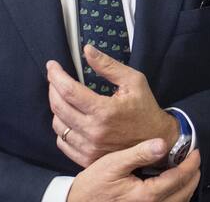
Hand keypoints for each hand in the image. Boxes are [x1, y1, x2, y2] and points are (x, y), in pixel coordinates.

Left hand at [48, 45, 178, 166]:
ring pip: (58, 125)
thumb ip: (108, 66)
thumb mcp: (133, 81)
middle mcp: (94, 132)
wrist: (157, 140)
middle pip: (58, 107)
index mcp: (104, 111)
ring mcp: (90, 148)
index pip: (69, 91)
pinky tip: (69, 118)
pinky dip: (61, 128)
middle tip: (55, 78)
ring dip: (57, 108)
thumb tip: (87, 50)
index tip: (52, 66)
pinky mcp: (88, 159)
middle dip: (52, 88)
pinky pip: (63, 142)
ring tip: (64, 97)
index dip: (56, 76)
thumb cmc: (145, 109)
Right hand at [68, 139, 199, 201]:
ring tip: (188, 172)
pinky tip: (173, 188)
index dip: (190, 164)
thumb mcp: (113, 164)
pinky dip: (177, 198)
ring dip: (187, 188)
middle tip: (195, 161)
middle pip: (184, 193)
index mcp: (147, 195)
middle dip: (193, 176)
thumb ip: (139, 154)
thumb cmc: (93, 186)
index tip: (195, 152)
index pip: (178, 178)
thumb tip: (162, 144)